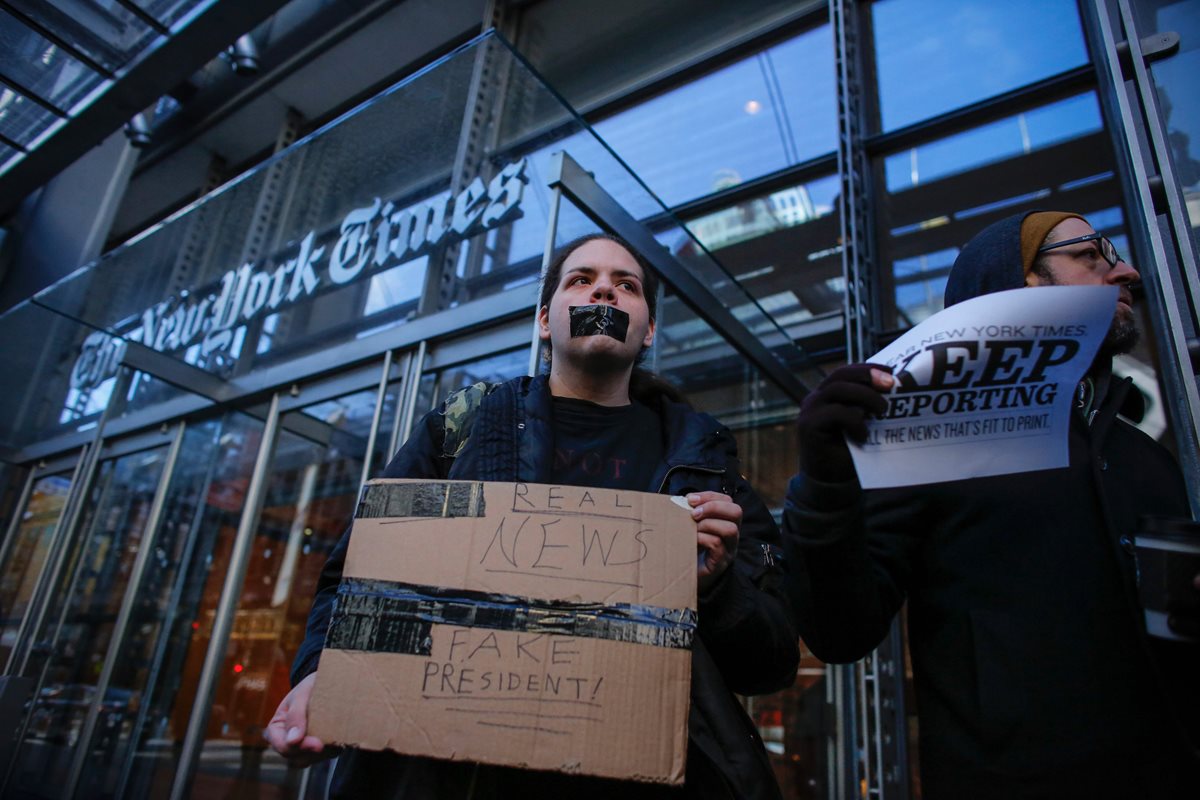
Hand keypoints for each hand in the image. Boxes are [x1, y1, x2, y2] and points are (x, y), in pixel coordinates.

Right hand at [263, 673, 336, 764]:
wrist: (329, 682)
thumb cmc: (310, 686)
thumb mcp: (302, 694)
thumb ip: (296, 714)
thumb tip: (292, 740)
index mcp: (276, 728)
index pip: (281, 746)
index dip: (296, 748)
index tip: (317, 744)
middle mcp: (287, 740)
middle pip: (295, 757)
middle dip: (312, 751)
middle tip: (328, 743)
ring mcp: (303, 746)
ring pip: (311, 759)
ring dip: (324, 752)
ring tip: (335, 736)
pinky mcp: (320, 748)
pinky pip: (325, 756)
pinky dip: (332, 749)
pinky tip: (339, 736)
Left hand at [689, 491, 740, 592]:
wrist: (686, 578)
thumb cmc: (689, 549)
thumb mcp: (691, 527)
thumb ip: (689, 514)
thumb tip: (679, 500)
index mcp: (725, 521)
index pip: (727, 500)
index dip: (709, 496)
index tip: (689, 499)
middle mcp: (732, 534)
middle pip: (736, 511)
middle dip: (713, 506)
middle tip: (694, 513)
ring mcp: (729, 549)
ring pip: (730, 529)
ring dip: (708, 524)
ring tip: (693, 528)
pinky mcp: (720, 562)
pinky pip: (717, 545)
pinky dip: (702, 538)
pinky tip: (691, 540)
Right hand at [796, 363, 893, 482]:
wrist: (830, 483)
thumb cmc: (849, 452)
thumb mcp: (862, 424)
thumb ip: (867, 407)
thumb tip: (894, 389)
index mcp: (827, 395)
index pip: (846, 372)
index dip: (868, 368)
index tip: (891, 372)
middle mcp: (815, 398)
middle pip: (840, 375)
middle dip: (867, 375)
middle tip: (891, 385)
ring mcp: (809, 410)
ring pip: (837, 389)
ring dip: (865, 396)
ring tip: (883, 411)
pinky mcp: (809, 425)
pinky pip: (836, 413)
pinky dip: (855, 421)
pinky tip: (864, 435)